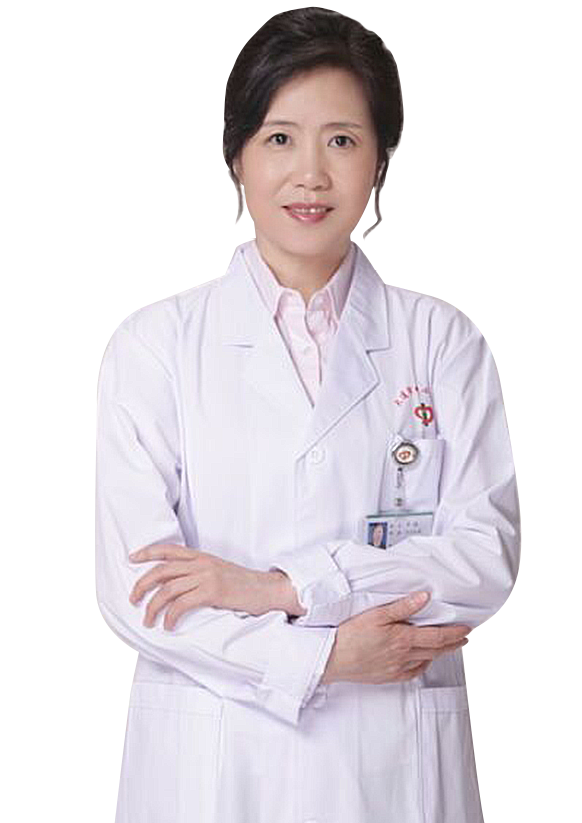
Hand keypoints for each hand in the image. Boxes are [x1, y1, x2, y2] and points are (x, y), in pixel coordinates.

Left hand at [128, 543, 284, 629]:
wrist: (268, 590)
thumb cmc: (244, 585)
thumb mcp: (219, 571)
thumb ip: (200, 573)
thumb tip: (178, 585)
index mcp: (202, 556)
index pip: (169, 550)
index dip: (148, 552)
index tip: (132, 558)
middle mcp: (202, 563)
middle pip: (162, 570)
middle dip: (142, 584)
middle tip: (133, 599)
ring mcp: (207, 576)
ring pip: (168, 589)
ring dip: (153, 606)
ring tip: (148, 620)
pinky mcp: (213, 591)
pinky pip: (182, 604)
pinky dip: (170, 616)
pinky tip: (168, 625)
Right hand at [320, 592, 471, 684]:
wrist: (332, 659)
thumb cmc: (350, 635)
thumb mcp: (376, 614)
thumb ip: (402, 606)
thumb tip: (424, 597)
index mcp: (402, 639)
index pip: (437, 636)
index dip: (454, 633)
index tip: (466, 629)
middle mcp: (403, 656)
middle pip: (435, 650)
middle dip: (453, 644)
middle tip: (465, 638)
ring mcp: (396, 668)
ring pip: (426, 661)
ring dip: (441, 654)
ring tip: (449, 647)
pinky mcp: (388, 676)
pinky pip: (412, 672)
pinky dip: (423, 666)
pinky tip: (424, 661)